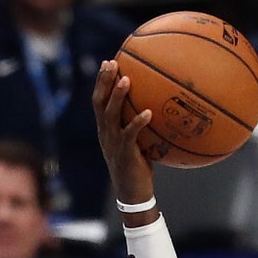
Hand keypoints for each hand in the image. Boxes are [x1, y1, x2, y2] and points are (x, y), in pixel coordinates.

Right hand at [92, 61, 154, 212]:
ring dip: (118, 97)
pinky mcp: (124, 154)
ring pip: (111, 116)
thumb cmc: (138, 168)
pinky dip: (138, 123)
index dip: (101, 82)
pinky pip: (130, 135)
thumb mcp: (137, 143)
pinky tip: (149, 113)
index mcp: (106, 130)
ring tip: (127, 80)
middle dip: (104, 82)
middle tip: (111, 63)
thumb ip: (141, 127)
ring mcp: (113, 144)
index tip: (108, 62)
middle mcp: (105, 134)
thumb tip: (159, 108)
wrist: (133, 194)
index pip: (99, 101)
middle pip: (99, 103)